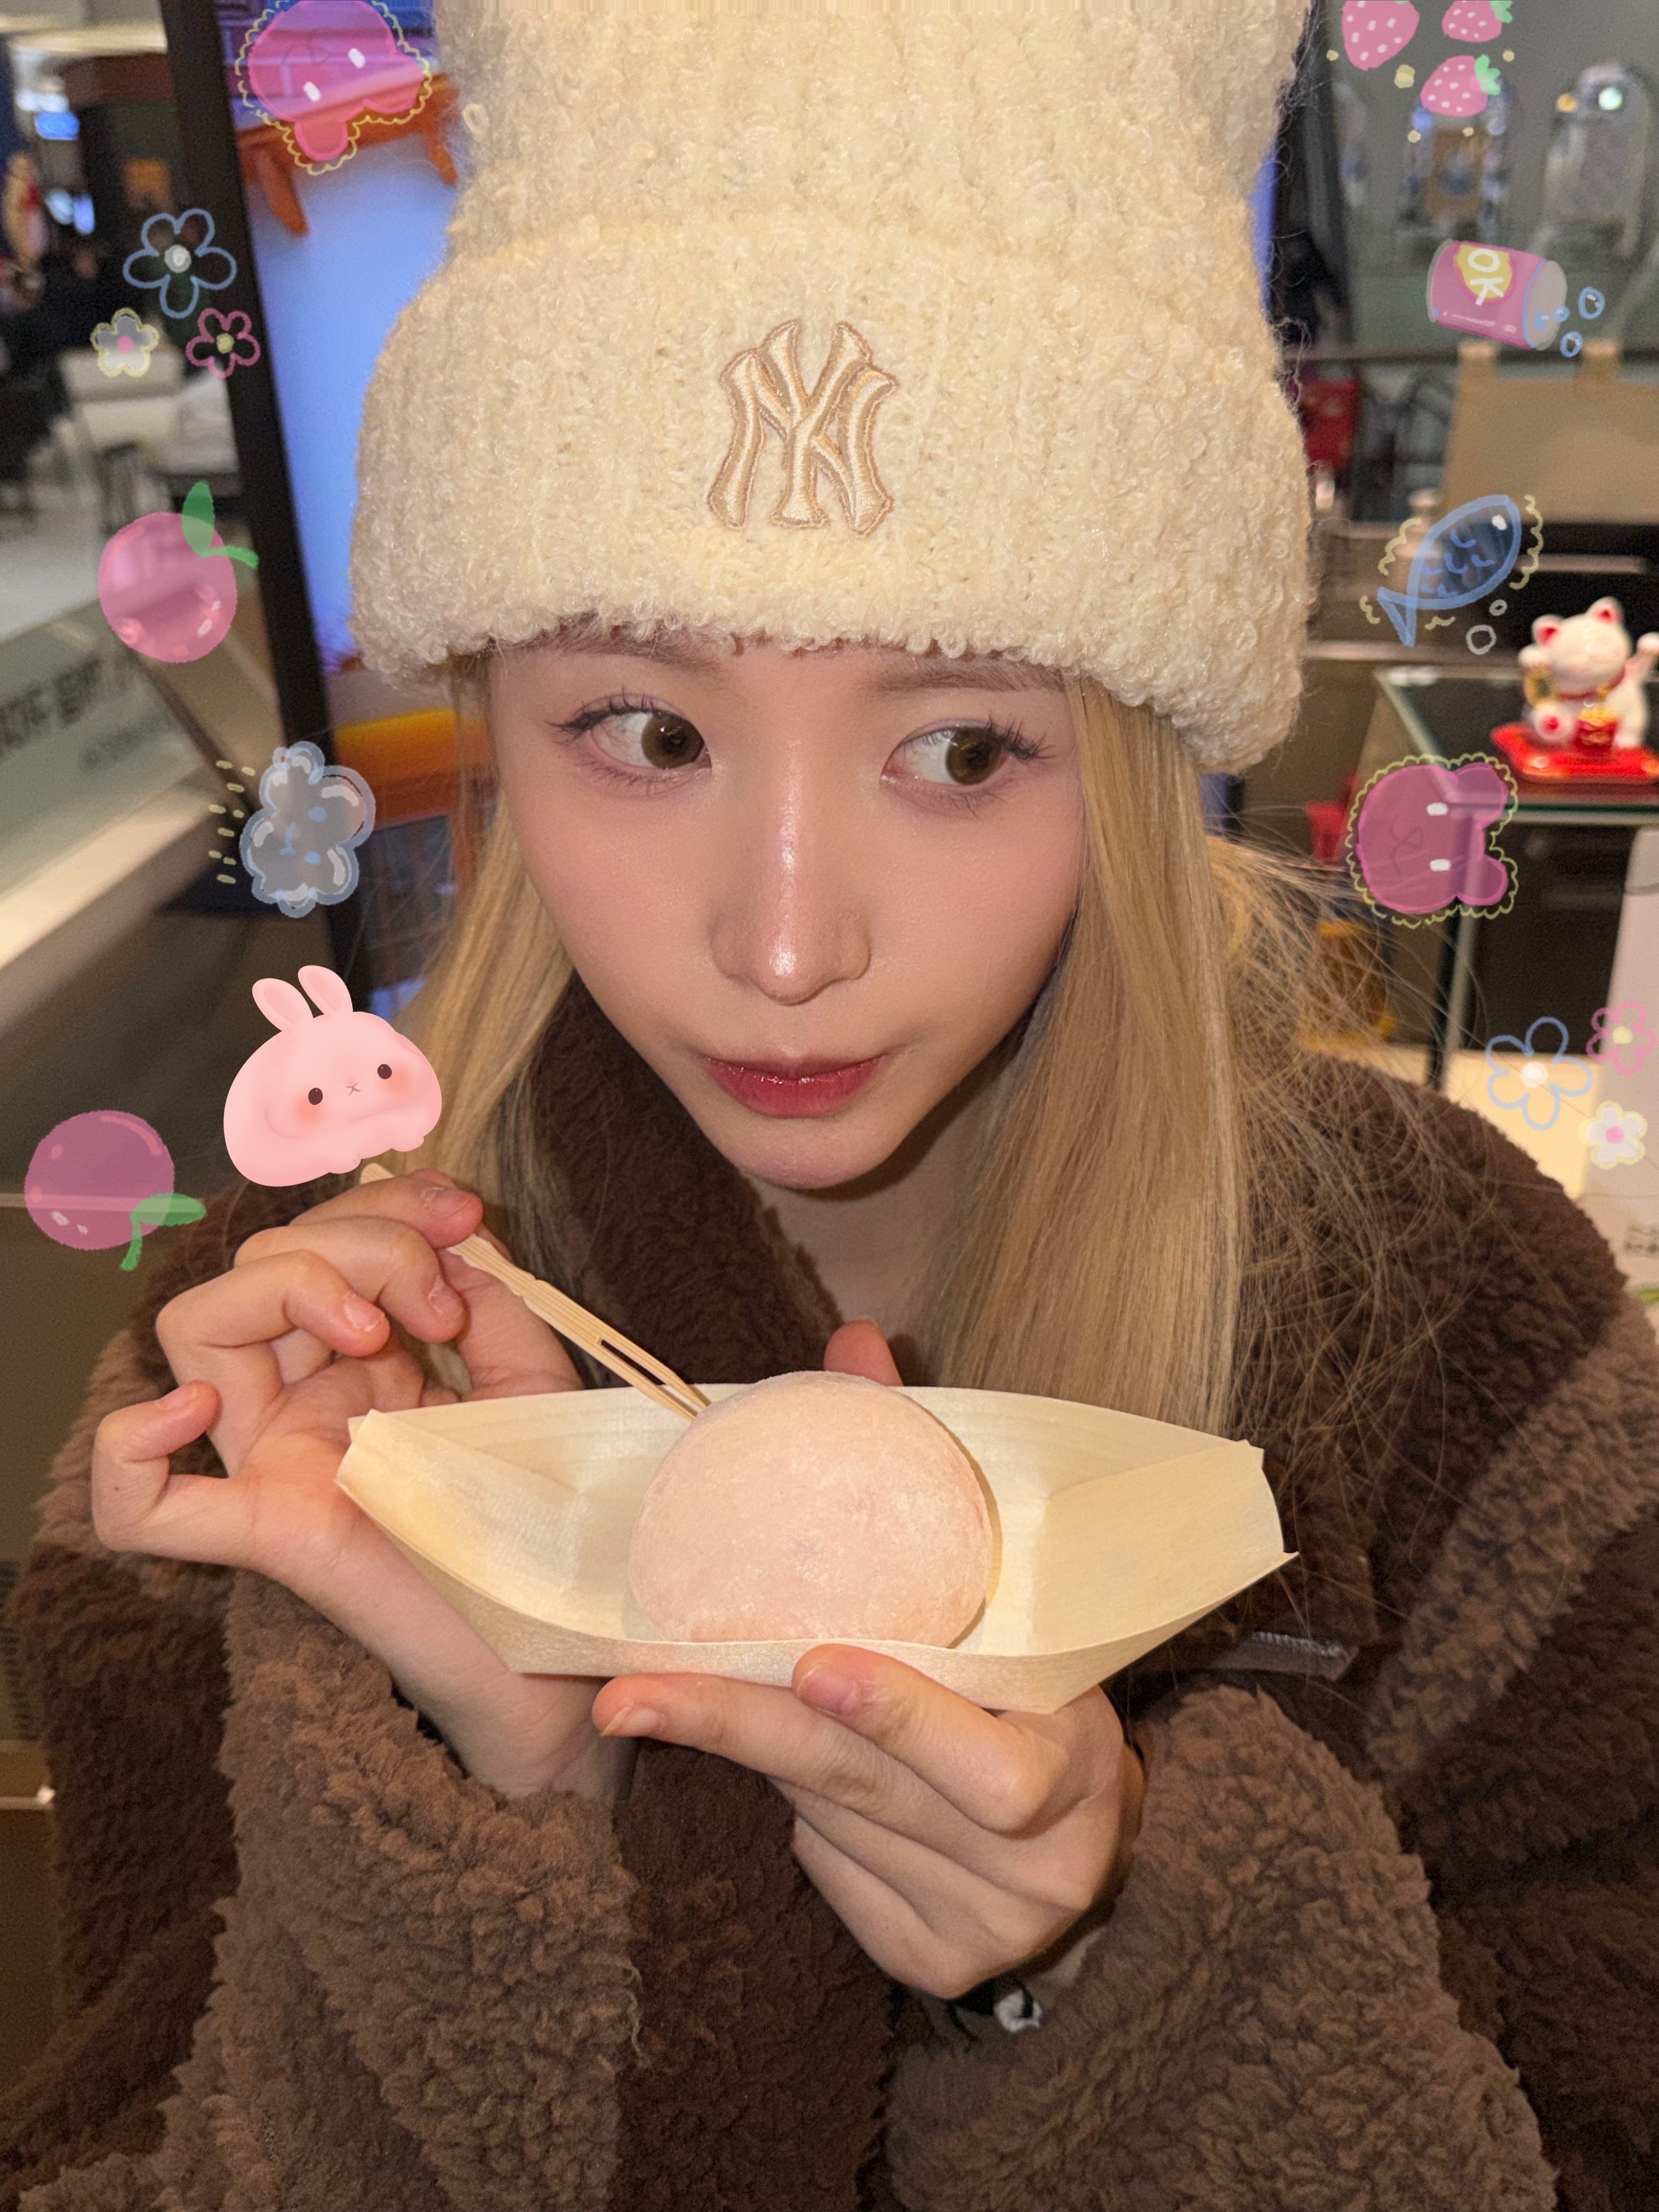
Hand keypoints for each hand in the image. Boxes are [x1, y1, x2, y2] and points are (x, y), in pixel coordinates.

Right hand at [91, 1171, 626, 1802]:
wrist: (566, 1624)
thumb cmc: (547, 1504)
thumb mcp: (531, 1369)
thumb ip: (488, 1294)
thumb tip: (449, 1237)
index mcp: (360, 1357)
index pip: (324, 1233)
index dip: (387, 1201)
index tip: (469, 1218)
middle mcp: (304, 1397)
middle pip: (263, 1259)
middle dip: (361, 1238)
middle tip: (440, 1302)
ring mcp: (275, 1459)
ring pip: (198, 1326)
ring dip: (291, 1285)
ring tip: (380, 1332)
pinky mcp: (269, 1529)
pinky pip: (144, 1509)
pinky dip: (129, 1452)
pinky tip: (191, 1409)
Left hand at [589, 1321, 1143, 1997]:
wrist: (1079, 1834)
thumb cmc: (1028, 1681)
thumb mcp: (1004, 1595)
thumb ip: (925, 1477)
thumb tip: (854, 1341)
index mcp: (1076, 1757)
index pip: (989, 1762)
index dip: (900, 1714)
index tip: (813, 1664)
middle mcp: (1039, 1858)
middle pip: (870, 1791)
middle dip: (744, 1730)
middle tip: (636, 1692)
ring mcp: (981, 1923)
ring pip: (830, 1827)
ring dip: (762, 1758)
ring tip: (685, 1697)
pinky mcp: (928, 1961)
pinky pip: (828, 1877)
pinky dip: (794, 1820)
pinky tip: (785, 1778)